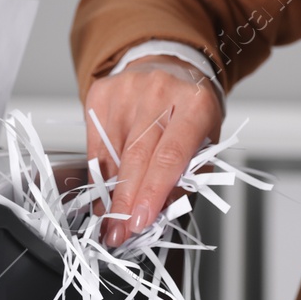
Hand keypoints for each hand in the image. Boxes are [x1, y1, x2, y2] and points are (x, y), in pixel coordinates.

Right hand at [84, 56, 222, 246]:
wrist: (171, 68)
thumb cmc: (190, 112)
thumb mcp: (205, 144)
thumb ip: (186, 180)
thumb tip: (159, 214)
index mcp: (195, 104)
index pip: (170, 156)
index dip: (153, 192)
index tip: (140, 221)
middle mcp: (160, 91)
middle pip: (137, 156)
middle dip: (125, 201)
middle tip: (117, 231)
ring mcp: (127, 89)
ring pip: (112, 152)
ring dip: (108, 192)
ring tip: (109, 218)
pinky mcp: (102, 92)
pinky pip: (96, 142)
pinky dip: (99, 172)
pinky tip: (103, 190)